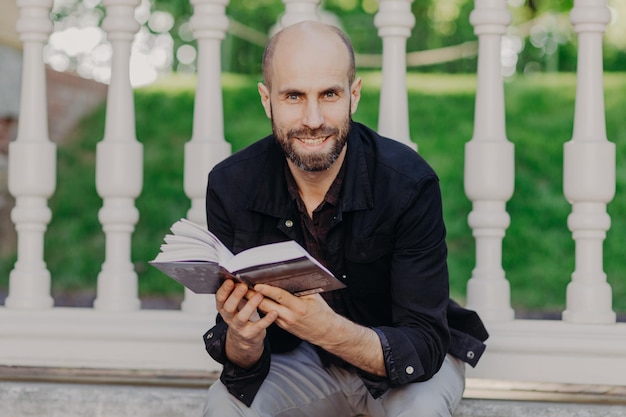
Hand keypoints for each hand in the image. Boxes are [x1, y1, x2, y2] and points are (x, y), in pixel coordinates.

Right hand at [216, 280, 277, 367]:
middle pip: (228, 307)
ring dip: (250, 305)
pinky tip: (273, 312)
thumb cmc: (241, 315)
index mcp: (224, 309)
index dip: (224, 290)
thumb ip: (235, 293)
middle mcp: (229, 318)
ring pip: (242, 317)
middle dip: (235, 296)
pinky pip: (259, 326)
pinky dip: (267, 319)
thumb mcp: (235, 304)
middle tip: (243, 286)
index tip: (230, 281)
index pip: (220, 299)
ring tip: (259, 296)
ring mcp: (239, 327)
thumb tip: (238, 276)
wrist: (245, 337)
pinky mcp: (251, 333)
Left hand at [254, 284, 386, 375]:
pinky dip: (262, 307)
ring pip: (265, 311)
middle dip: (253, 296)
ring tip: (244, 291)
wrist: (326, 332)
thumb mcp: (314, 297)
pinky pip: (270, 315)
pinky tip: (255, 300)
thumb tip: (286, 277)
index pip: (280, 297)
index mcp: (299, 307)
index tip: (257, 284)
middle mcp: (290, 316)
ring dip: (254, 302)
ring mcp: (285, 323)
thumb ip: (299, 289)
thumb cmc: (321, 312)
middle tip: (242, 287)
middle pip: (267, 306)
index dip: (268, 290)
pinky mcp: (282, 326)